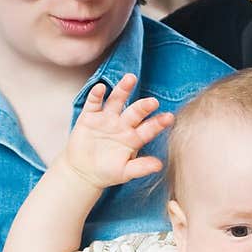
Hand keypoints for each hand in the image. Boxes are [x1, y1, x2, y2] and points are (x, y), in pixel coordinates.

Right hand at [64, 72, 172, 189]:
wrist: (83, 172)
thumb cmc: (107, 172)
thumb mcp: (125, 172)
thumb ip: (141, 167)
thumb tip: (159, 165)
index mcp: (134, 137)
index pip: (148, 128)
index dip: (158, 123)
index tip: (168, 118)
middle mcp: (122, 124)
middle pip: (135, 112)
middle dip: (143, 106)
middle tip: (153, 101)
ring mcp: (106, 119)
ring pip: (116, 101)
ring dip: (123, 90)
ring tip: (130, 79)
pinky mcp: (89, 117)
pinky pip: (94, 103)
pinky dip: (96, 95)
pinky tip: (100, 88)